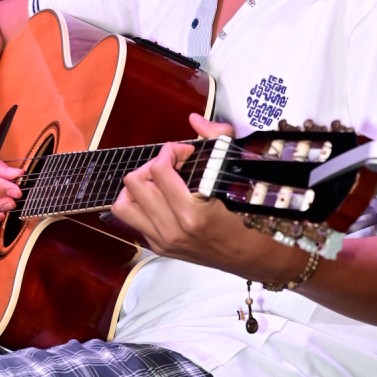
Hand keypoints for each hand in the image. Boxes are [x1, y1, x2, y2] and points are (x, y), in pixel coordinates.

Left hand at [111, 113, 303, 282]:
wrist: (253, 257)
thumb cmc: (250, 218)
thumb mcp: (238, 175)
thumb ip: (217, 138)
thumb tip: (195, 120)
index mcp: (193, 214)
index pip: (159, 170)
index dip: (171, 150)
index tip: (186, 151)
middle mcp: (172, 230)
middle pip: (134, 183)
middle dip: (152, 164)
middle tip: (172, 163)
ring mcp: (162, 241)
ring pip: (123, 204)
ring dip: (138, 186)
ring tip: (158, 181)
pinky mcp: (158, 247)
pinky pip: (130, 219)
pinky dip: (139, 203)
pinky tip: (159, 197)